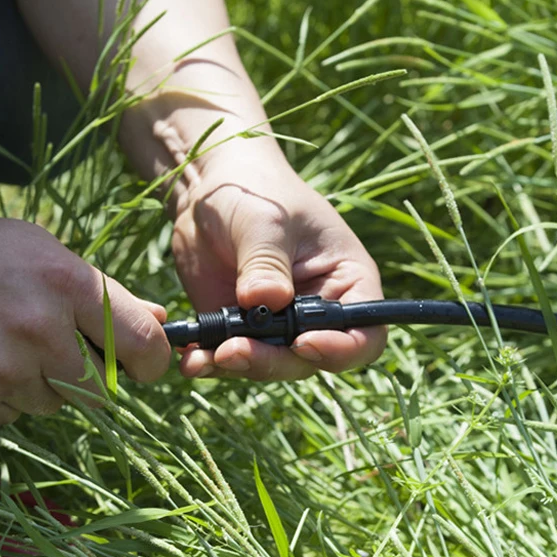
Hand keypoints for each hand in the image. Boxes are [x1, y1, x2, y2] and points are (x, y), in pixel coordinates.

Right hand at [0, 204, 169, 425]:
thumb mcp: (47, 252)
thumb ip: (107, 292)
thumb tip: (159, 324)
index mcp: (65, 285)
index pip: (142, 345)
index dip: (152, 362)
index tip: (143, 365)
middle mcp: (36, 332)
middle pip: (98, 390)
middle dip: (88, 375)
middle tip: (58, 349)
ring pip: (53, 405)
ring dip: (42, 384)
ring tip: (6, 345)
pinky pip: (11, 417)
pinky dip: (5, 397)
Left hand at [172, 148, 386, 379]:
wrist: (210, 191)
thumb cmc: (256, 192)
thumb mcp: (265, 222)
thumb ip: (266, 262)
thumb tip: (264, 303)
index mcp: (347, 282)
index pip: (365, 335)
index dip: (342, 349)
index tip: (304, 342)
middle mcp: (318, 314)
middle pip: (310, 359)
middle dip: (273, 361)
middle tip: (233, 351)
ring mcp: (277, 326)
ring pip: (268, 364)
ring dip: (237, 365)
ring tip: (204, 355)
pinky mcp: (239, 331)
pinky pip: (229, 357)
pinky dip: (209, 362)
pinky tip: (191, 360)